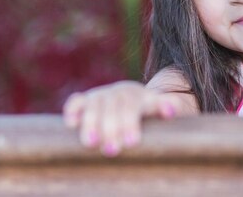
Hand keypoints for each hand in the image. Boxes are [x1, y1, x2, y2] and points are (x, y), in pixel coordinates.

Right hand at [63, 81, 182, 156]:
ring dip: (91, 124)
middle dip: (111, 129)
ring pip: (93, 106)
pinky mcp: (85, 100)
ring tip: (90, 143)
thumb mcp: (157, 107)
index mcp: (137, 95)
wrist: (131, 97)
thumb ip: (166, 106)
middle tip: (112, 150)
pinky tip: (71, 124)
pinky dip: (72, 110)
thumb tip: (171, 110)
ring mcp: (100, 96)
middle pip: (112, 108)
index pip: (132, 106)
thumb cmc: (146, 110)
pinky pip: (76, 102)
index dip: (130, 123)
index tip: (132, 142)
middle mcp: (117, 93)